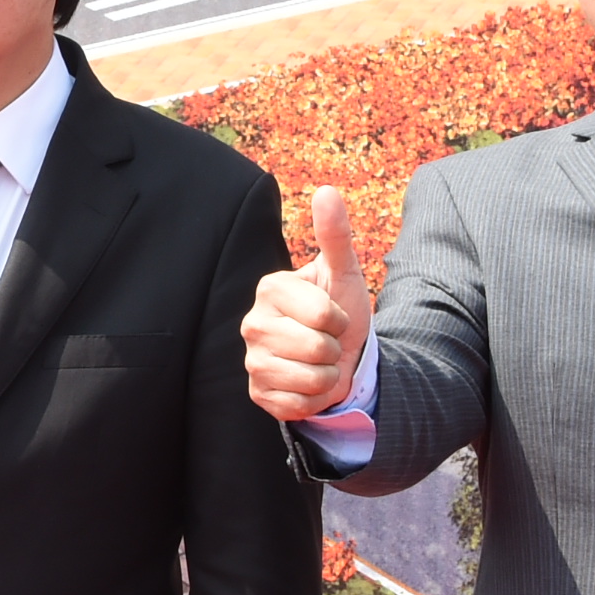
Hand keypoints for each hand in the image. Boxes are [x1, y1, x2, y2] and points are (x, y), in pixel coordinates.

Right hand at [243, 187, 370, 423]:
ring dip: (328, 374)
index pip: (324, 314)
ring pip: (311, 378)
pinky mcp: (257, 394)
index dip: (341, 319)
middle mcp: (251, 323)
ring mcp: (251, 361)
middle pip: (317, 348)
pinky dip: (315, 398)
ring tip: (319, 362)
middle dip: (335, 349)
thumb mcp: (342, 273)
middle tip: (326, 342)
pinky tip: (307, 384)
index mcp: (269, 288)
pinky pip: (300, 404)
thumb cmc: (339, 310)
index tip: (333, 316)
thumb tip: (326, 191)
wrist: (337, 357)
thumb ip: (334, 235)